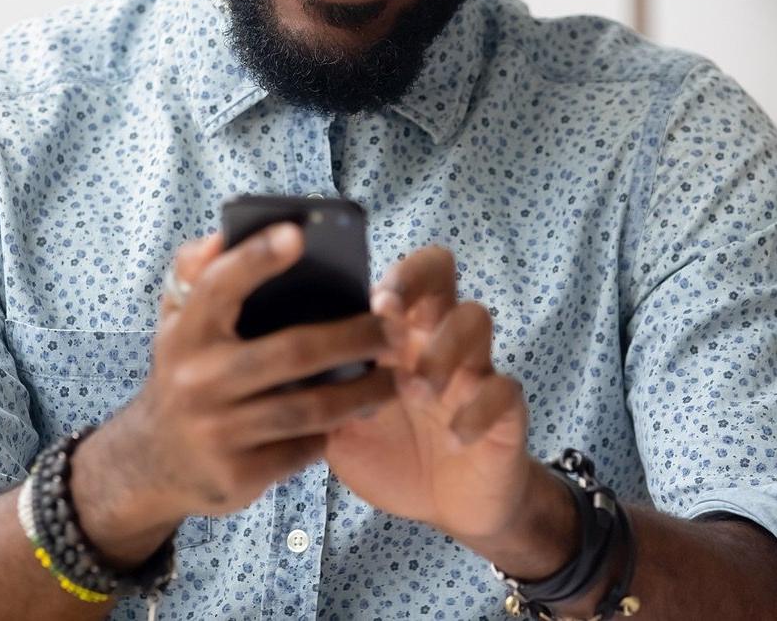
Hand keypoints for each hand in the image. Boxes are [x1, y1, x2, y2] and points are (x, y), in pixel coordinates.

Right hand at [75, 224, 393, 556]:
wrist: (152, 463)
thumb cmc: (186, 368)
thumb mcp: (177, 318)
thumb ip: (195, 272)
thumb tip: (221, 237)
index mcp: (186, 332)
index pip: (219, 285)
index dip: (256, 258)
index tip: (298, 234)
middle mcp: (198, 381)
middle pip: (293, 352)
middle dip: (354, 338)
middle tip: (395, 328)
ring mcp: (217, 432)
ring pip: (309, 408)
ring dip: (362, 392)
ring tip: (396, 377)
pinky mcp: (239, 476)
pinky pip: (304, 448)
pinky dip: (335, 430)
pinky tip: (357, 414)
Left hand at [324, 245, 532, 545]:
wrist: (446, 506)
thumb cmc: (389, 450)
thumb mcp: (342, 424)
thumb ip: (320, 393)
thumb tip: (272, 367)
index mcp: (398, 332)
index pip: (402, 273)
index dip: (394, 275)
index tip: (375, 300)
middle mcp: (437, 335)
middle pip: (442, 271)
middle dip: (420, 284)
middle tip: (397, 320)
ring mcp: (474, 367)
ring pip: (476, 318)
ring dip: (444, 348)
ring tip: (418, 389)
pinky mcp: (504, 407)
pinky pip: (503, 389)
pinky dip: (478, 409)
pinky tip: (454, 436)